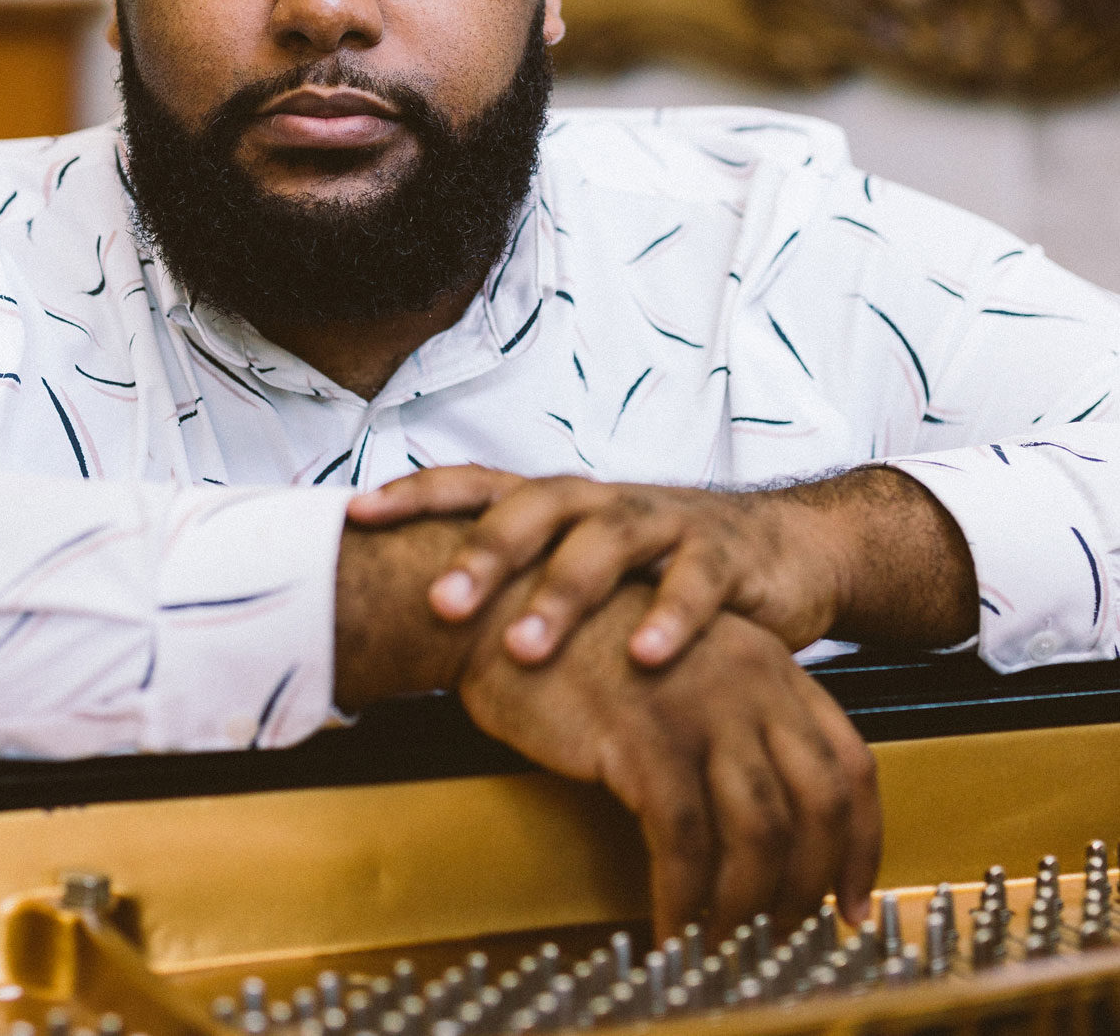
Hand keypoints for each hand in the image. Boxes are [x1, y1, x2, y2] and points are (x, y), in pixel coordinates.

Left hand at [349, 466, 845, 668]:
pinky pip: (695, 583)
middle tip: (439, 604)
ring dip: (563, 595)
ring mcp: (662, 523)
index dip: (414, 494)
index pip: (474, 484)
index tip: (354, 516)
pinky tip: (644, 656)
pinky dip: (671, 617)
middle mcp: (600, 503)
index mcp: (557, 503)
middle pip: (532, 511)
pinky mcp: (725, 555)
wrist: (786, 548)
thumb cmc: (657, 566)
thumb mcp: (583, 565)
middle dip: (483, 555)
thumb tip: (411, 617)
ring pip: (605, 546)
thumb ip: (517, 581)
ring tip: (526, 648)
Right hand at [458, 580, 881, 938]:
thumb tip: (767, 817)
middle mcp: (748, 680)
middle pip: (820, 803)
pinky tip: (673, 928)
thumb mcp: (681, 666)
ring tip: (726, 945)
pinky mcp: (642, 737)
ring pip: (759, 832)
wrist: (499, 610)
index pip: (850, 764)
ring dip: (747, 906)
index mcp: (767, 663)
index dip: (859, 845)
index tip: (852, 901)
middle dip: (813, 885)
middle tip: (792, 937)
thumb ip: (732, 720)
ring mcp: (698, 706)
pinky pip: (684, 842)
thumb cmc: (578, 644)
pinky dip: (686, 901)